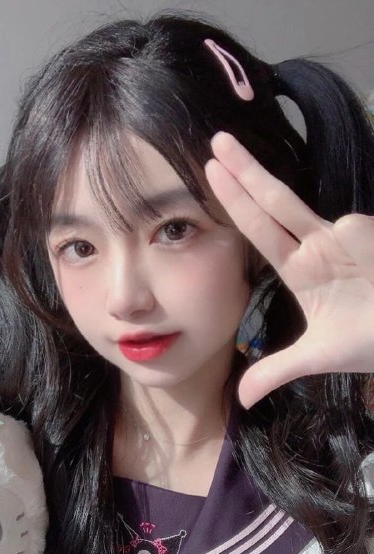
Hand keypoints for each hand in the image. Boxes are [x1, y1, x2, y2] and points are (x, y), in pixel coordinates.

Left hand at [205, 131, 373, 408]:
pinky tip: (362, 274)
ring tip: (252, 177)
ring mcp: (349, 235)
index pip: (259, 228)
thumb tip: (241, 400)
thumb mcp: (315, 357)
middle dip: (244, 171)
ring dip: (277, 189)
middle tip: (214, 139)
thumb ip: (275, 371)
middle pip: (273, 202)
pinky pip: (355, 229)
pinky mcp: (370, 233)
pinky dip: (357, 244)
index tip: (210, 171)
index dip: (235, 201)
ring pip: (311, 210)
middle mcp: (320, 244)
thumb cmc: (370, 341)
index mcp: (302, 267)